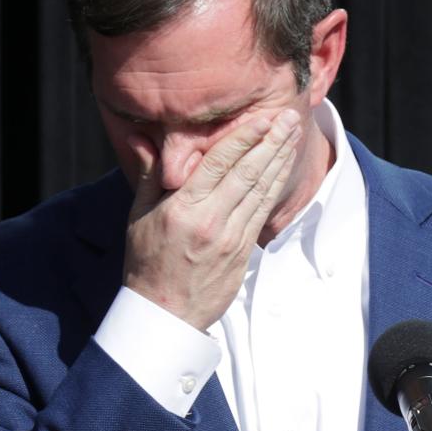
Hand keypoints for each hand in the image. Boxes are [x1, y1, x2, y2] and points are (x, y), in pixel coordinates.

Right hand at [122, 109, 302, 330]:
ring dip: (280, 159)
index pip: (219, 162)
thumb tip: (140, 136)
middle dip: (271, 141)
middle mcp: (210, 221)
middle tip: (289, 116)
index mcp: (183, 208)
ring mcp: (230, 238)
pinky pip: (262, 212)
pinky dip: (275, 186)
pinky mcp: (243, 252)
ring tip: (293, 134)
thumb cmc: (147, 263)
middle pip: (247, 172)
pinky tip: (283, 168)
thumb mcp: (138, 216)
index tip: (263, 116)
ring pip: (261, 190)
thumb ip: (149, 174)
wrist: (164, 314)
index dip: (245, 136)